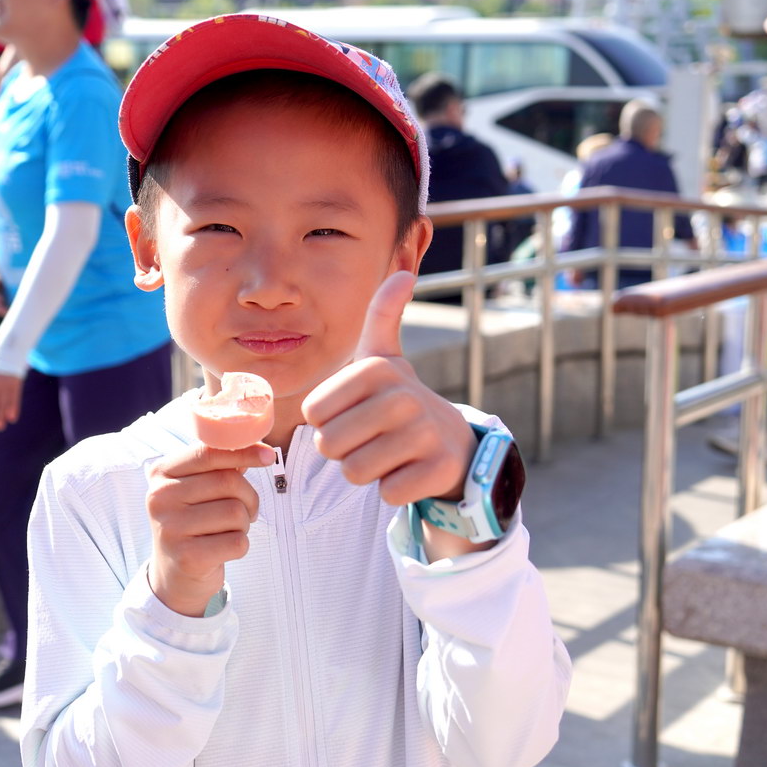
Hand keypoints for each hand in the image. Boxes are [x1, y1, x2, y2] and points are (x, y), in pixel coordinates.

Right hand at [145, 443, 275, 616]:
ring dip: (244, 523)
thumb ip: (220, 466)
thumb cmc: (194, 523)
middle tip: (246, 510)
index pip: (208, 453)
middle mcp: (160, 498)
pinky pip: (237, 541)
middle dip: (249, 497)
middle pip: (228, 482)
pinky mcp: (187, 557)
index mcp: (161, 473)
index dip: (244, 452)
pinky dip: (241, 545)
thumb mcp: (197, 490)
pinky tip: (224, 549)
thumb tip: (258, 446)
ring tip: (229, 530)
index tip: (269, 455)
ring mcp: (171, 528)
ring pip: (236, 512)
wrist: (174, 575)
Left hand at [302, 271, 484, 558]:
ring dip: (367, 471)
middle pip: (330, 445)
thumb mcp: (384, 357)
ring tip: (390, 453)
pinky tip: (410, 470)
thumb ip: (382, 316)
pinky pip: (387, 492)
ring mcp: (425, 433)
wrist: (453, 442)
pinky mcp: (438, 469)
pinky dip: (393, 489)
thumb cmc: (399, 401)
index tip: (354, 414)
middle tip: (371, 439)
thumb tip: (402, 274)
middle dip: (343, 451)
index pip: (313, 414)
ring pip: (356, 471)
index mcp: (377, 369)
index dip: (326, 423)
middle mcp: (403, 396)